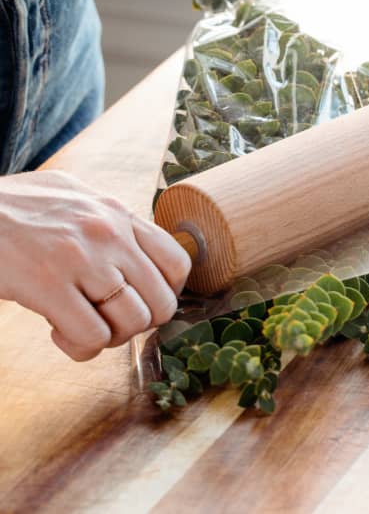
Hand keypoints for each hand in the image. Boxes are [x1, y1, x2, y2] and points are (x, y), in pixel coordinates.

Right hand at [0, 170, 190, 360]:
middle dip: (136, 325)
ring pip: (131, 324)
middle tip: (104, 321)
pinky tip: (56, 331)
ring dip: (106, 338)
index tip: (136, 302)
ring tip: (77, 325)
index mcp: (117, 213)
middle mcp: (109, 233)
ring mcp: (82, 258)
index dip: (162, 295)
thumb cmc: (15, 207)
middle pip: (161, 304)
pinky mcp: (49, 284)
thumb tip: (135, 248)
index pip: (177, 263)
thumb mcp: (73, 197)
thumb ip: (107, 221)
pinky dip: (79, 347)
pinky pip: (92, 337)